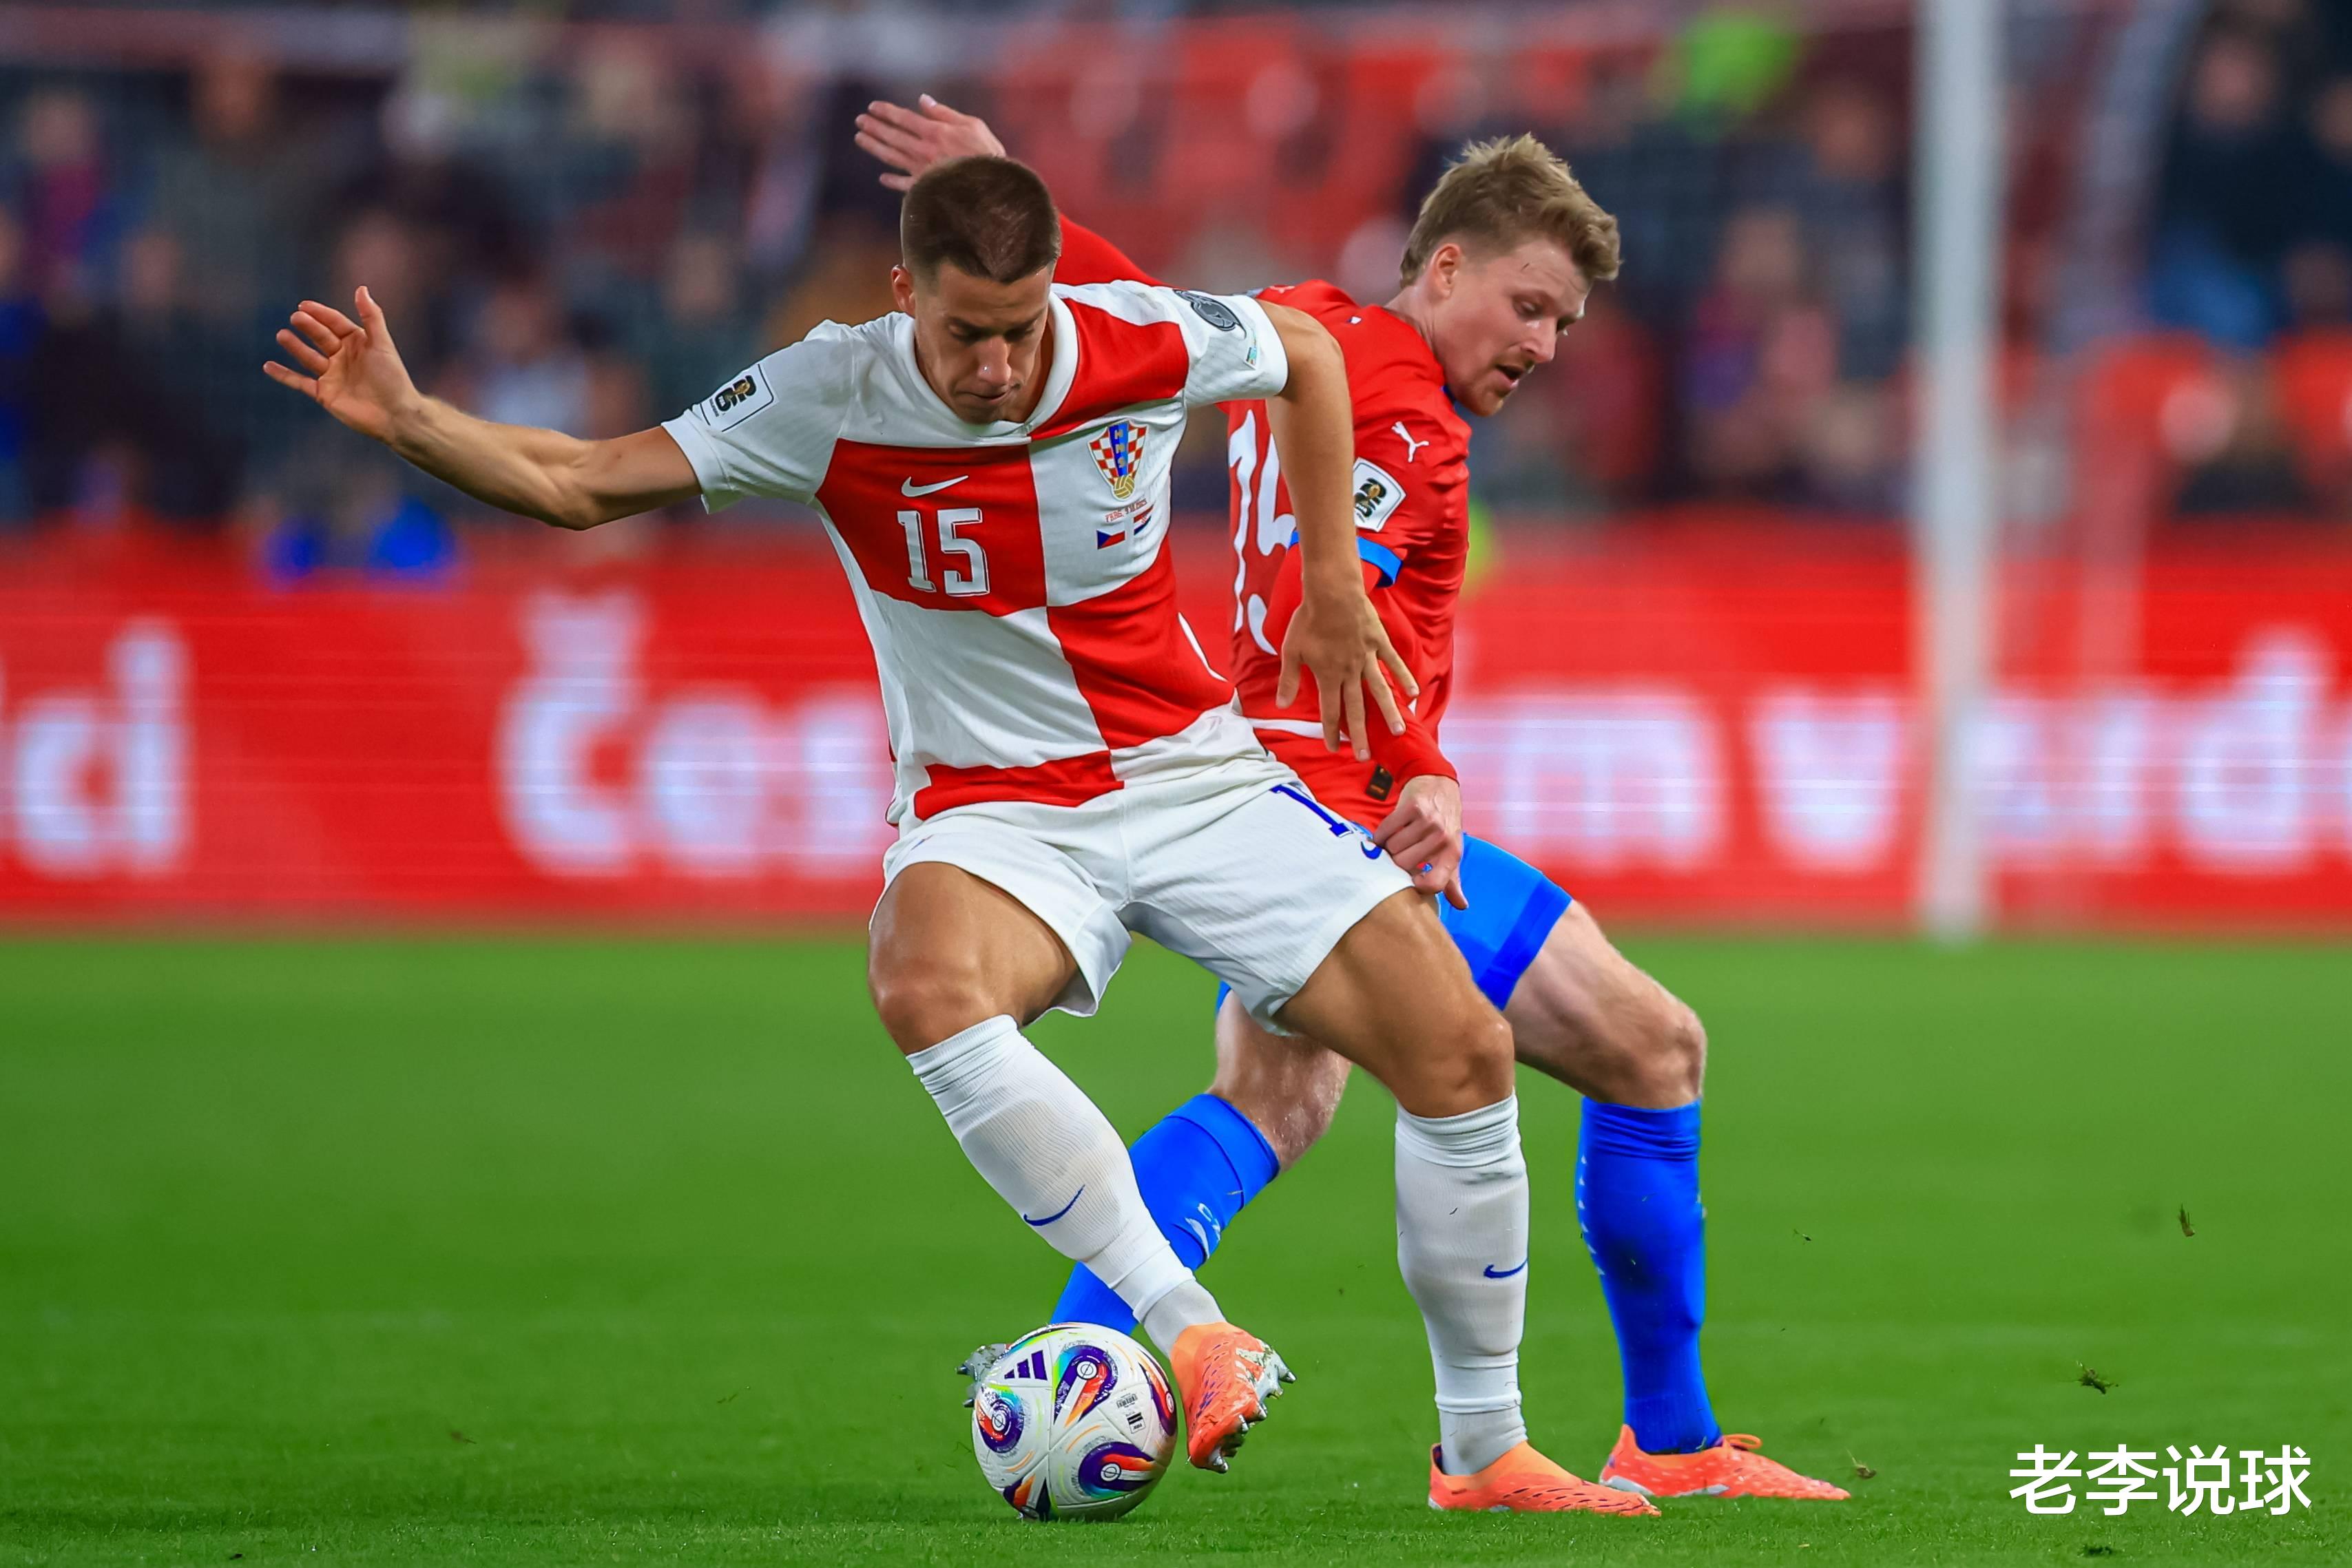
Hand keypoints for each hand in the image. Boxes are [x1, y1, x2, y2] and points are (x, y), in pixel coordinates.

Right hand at [263, 288, 419, 444]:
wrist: (394, 415)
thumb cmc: (392, 379)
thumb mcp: (382, 344)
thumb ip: (371, 316)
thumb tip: (361, 289)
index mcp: (357, 344)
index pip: (335, 323)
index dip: (320, 314)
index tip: (304, 305)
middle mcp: (343, 358)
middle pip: (320, 337)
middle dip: (308, 327)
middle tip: (296, 317)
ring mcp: (332, 376)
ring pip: (308, 357)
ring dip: (294, 346)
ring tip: (282, 335)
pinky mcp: (324, 394)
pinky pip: (299, 382)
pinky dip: (284, 375)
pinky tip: (268, 365)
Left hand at [855, 95, 1005, 190]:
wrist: (992, 188)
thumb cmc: (987, 154)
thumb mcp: (973, 125)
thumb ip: (944, 113)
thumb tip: (923, 100)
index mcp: (935, 132)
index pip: (904, 119)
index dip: (886, 112)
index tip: (872, 107)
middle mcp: (923, 150)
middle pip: (892, 136)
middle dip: (874, 127)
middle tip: (859, 121)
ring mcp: (922, 171)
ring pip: (892, 157)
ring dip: (874, 147)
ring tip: (860, 139)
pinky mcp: (926, 189)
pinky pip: (904, 185)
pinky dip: (892, 181)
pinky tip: (882, 178)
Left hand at [1276, 583, 1415, 758]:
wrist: (1331, 592)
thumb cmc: (1308, 620)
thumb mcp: (1291, 651)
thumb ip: (1289, 680)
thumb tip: (1282, 705)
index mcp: (1328, 675)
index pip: (1329, 710)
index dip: (1330, 731)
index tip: (1333, 749)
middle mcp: (1350, 672)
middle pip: (1356, 708)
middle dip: (1359, 733)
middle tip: (1366, 756)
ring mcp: (1367, 658)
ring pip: (1379, 691)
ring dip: (1388, 713)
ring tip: (1398, 731)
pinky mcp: (1379, 642)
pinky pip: (1394, 663)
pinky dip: (1404, 677)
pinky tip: (1413, 693)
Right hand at [1373, 774, 1466, 908]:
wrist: (1439, 787)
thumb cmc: (1444, 826)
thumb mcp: (1451, 852)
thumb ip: (1451, 880)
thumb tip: (1461, 906)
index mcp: (1452, 854)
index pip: (1434, 883)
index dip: (1418, 886)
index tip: (1409, 881)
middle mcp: (1442, 838)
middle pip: (1404, 865)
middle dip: (1396, 863)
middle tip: (1399, 855)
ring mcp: (1427, 821)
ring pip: (1392, 848)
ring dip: (1387, 848)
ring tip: (1394, 842)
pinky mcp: (1412, 807)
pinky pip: (1385, 831)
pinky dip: (1380, 835)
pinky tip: (1386, 834)